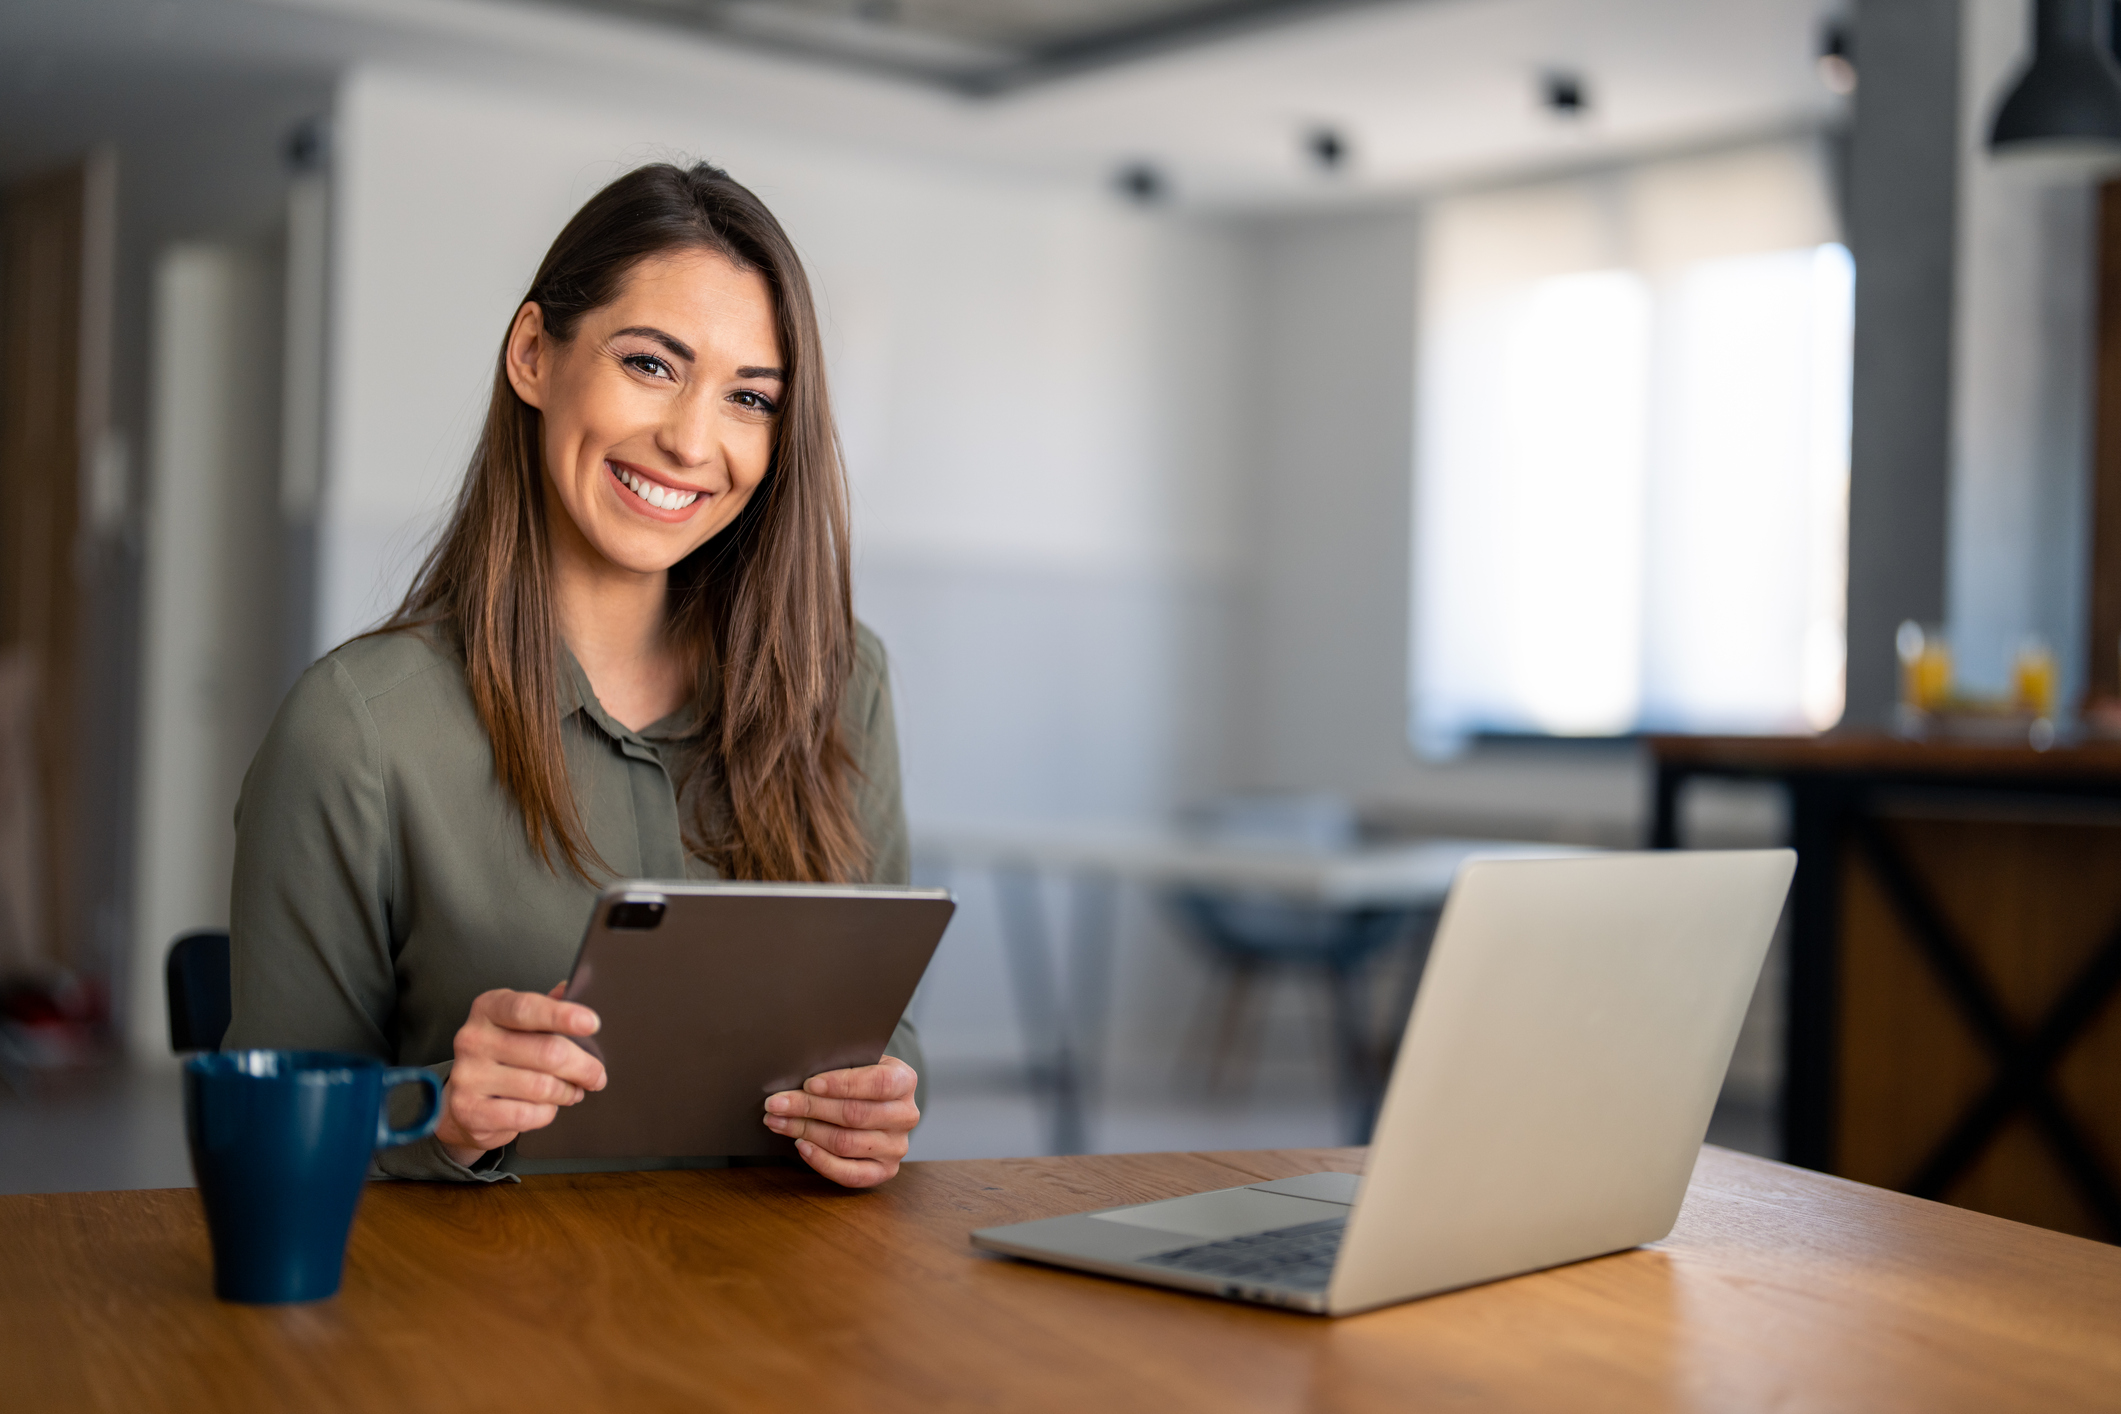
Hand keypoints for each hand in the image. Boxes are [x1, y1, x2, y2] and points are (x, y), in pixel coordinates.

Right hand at [435, 984, 605, 1166]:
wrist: (467, 1102)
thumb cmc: (504, 1056)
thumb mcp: (522, 1024)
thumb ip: (548, 1006)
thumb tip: (573, 988)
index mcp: (489, 1008)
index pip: (526, 1009)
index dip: (561, 1016)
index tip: (592, 1023)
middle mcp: (474, 1039)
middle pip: (546, 1052)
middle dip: (582, 1067)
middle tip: (596, 1075)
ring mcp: (468, 1076)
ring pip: (541, 1087)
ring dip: (567, 1092)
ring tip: (572, 1091)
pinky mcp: (470, 1110)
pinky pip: (527, 1115)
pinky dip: (547, 1113)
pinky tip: (547, 1107)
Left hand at [763, 1055, 919, 1188]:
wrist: (876, 1103)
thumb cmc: (859, 1079)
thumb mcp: (858, 1062)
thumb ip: (839, 1065)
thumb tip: (798, 1072)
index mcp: (905, 1081)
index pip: (878, 1082)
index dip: (842, 1084)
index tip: (809, 1083)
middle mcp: (906, 1116)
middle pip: (854, 1114)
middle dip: (809, 1108)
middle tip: (776, 1103)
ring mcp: (896, 1147)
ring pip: (846, 1143)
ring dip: (806, 1131)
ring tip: (778, 1121)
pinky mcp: (884, 1171)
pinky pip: (850, 1174)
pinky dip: (821, 1160)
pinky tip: (800, 1144)